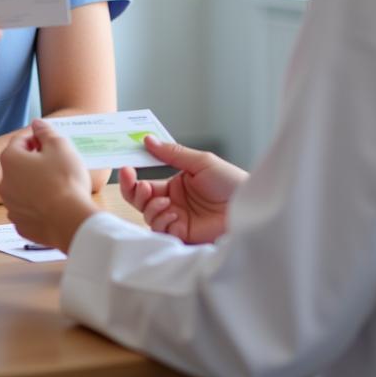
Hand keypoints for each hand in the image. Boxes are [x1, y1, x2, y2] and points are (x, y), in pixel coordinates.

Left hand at [0, 118, 97, 251]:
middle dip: (34, 161)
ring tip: (57, 185)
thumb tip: (37, 123)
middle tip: (57, 163)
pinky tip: (53, 204)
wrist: (69, 221)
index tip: (52, 143)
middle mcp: (4, 183)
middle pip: (18, 165)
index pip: (20, 140)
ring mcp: (10, 206)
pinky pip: (27, 208)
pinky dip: (37, 205)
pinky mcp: (20, 224)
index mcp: (10, 160)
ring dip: (34, 183)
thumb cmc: (65, 179)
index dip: (37, 138)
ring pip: (22, 188)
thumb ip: (45, 131)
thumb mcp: (60, 146)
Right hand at [118, 135, 247, 243]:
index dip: (132, 179)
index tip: (126, 169)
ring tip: (166, 203)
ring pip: (148, 217)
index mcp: (176, 186)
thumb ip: (172, 153)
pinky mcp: (184, 236)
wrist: (249, 205)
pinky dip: (162, 222)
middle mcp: (173, 204)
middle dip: (133, 193)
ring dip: (151, 208)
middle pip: (141, 202)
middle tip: (139, 185)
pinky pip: (161, 231)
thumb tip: (147, 139)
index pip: (145, 184)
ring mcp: (178, 221)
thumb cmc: (230, 182)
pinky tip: (175, 215)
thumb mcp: (200, 162)